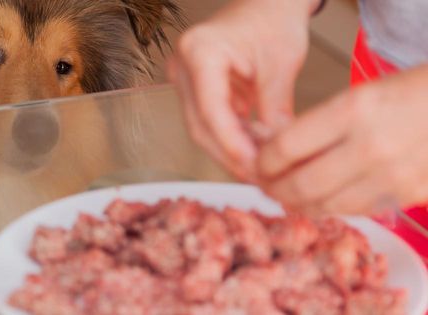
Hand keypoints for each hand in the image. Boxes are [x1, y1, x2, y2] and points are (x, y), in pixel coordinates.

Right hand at [167, 0, 318, 180]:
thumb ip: (276, 110)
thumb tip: (278, 153)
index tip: (254, 166)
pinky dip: (230, 138)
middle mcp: (182, 65)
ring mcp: (184, 79)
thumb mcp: (281, 64)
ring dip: (230, 150)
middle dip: (230, 154)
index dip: (231, 143)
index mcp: (200, 50)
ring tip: (261, 166)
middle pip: (200, 125)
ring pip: (201, 129)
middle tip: (260, 176)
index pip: (210, 109)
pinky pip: (208, 122)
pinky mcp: (194, 89)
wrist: (267, 3)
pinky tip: (253, 150)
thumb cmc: (273, 19)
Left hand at [258, 65, 427, 215]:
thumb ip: (319, 125)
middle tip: (266, 186)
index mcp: (354, 109)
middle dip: (274, 188)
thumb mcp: (360, 96)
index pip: (287, 146)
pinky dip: (330, 208)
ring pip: (326, 205)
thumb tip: (277, 150)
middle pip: (301, 183)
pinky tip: (320, 202)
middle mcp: (370, 146)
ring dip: (298, 204)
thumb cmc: (410, 94)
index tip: (258, 163)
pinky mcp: (406, 196)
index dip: (264, 160)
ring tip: (288, 196)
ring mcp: (391, 175)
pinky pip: (355, 211)